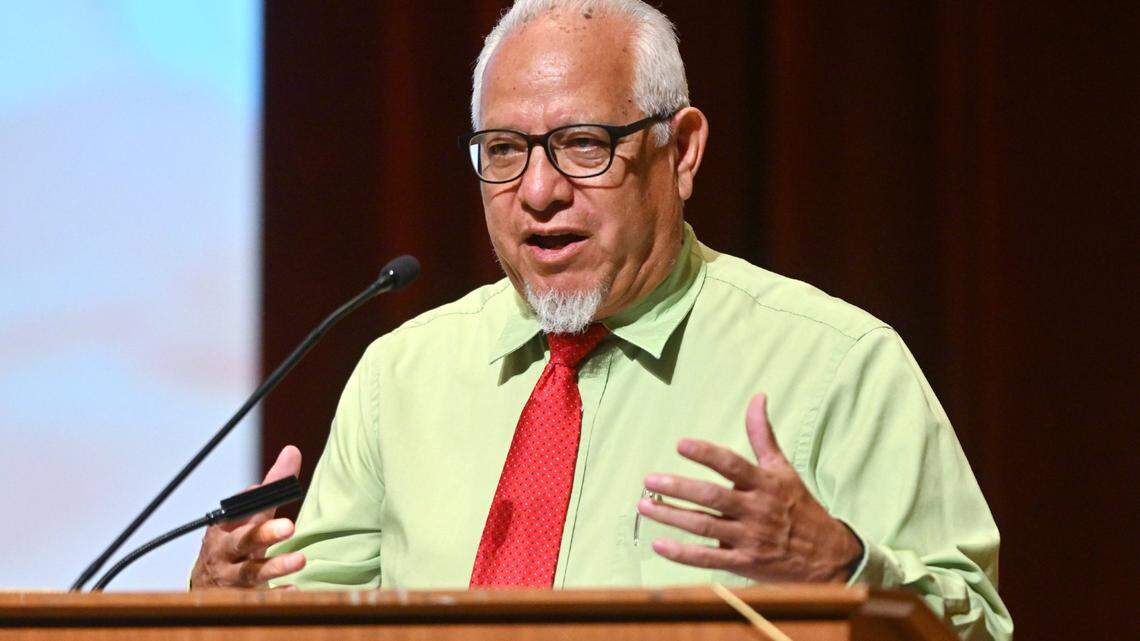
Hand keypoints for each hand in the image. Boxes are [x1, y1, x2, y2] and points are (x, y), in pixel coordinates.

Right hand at [190, 446, 306, 588]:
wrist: (208, 585)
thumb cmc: (234, 542)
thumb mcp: (249, 516)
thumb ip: (271, 488)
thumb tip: (293, 451)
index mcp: (225, 527)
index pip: (237, 512)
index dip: (250, 503)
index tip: (263, 491)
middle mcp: (226, 552)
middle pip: (243, 541)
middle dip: (264, 533)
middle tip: (290, 526)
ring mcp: (232, 577)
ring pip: (252, 572)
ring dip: (276, 566)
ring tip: (301, 560)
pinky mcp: (242, 598)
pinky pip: (259, 598)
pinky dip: (276, 595)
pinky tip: (295, 590)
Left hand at [638, 393, 862, 581]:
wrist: (827, 556)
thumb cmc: (798, 506)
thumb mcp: (783, 468)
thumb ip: (763, 435)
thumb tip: (758, 397)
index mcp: (765, 484)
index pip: (732, 465)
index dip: (707, 454)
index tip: (680, 444)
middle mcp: (756, 510)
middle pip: (712, 497)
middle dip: (679, 488)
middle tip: (650, 480)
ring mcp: (749, 539)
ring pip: (704, 527)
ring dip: (672, 516)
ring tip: (644, 506)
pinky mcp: (744, 563)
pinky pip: (709, 559)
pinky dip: (683, 554)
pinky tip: (659, 544)